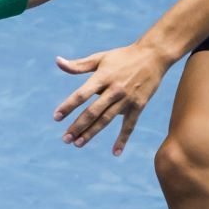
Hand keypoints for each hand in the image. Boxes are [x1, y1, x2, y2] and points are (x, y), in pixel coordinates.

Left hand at [52, 42, 172, 155]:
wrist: (153, 55)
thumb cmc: (123, 56)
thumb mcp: (100, 58)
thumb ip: (78, 65)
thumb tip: (58, 62)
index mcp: (103, 77)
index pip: (82, 94)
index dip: (68, 106)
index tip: (56, 117)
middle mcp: (114, 89)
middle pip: (93, 111)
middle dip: (78, 126)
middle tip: (65, 138)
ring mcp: (127, 99)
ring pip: (107, 119)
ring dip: (92, 133)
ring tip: (78, 144)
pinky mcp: (139, 106)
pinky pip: (129, 125)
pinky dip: (123, 139)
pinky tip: (115, 152)